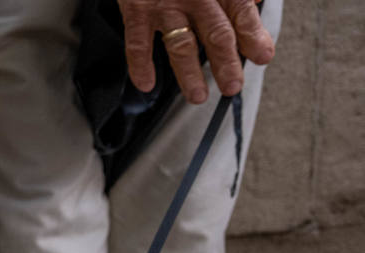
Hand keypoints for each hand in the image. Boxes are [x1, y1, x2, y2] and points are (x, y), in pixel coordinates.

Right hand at [118, 0, 274, 103]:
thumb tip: (256, 2)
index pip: (241, 13)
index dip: (254, 36)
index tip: (263, 57)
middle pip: (216, 34)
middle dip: (226, 63)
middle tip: (233, 86)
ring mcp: (165, 4)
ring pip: (180, 44)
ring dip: (189, 73)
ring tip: (197, 96)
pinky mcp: (137, 9)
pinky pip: (137, 41)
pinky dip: (139, 65)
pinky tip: (146, 84)